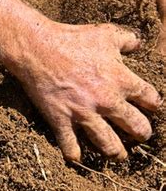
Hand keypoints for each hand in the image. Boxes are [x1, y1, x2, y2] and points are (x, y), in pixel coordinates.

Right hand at [11, 21, 161, 161]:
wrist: (38, 48)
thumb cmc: (71, 39)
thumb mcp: (105, 34)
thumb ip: (127, 40)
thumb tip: (137, 44)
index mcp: (121, 80)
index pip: (151, 100)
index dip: (153, 104)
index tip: (150, 106)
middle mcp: (107, 102)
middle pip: (136, 127)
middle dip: (141, 133)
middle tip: (139, 134)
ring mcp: (84, 114)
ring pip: (109, 145)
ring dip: (116, 153)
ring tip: (118, 155)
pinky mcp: (62, 121)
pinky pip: (70, 146)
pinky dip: (74, 154)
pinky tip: (77, 157)